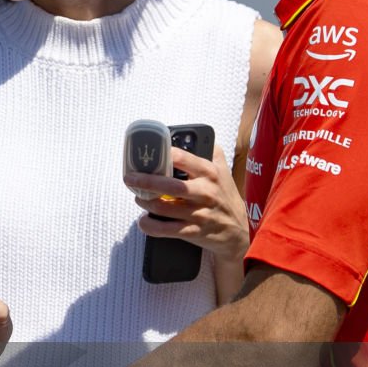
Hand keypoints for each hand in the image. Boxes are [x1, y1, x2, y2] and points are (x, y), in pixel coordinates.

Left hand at [126, 146, 248, 264]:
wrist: (238, 231)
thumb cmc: (225, 196)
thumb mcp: (223, 170)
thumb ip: (210, 151)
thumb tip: (194, 134)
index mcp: (209, 172)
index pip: (180, 158)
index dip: (160, 155)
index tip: (145, 155)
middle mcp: (204, 192)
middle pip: (168, 186)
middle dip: (144, 181)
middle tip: (129, 179)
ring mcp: (198, 213)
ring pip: (161, 207)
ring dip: (144, 202)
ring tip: (139, 197)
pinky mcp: (193, 231)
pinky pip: (164, 229)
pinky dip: (149, 225)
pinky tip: (144, 220)